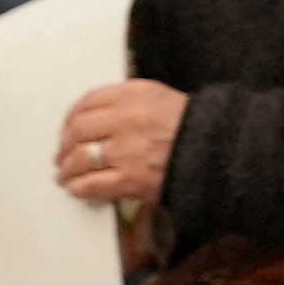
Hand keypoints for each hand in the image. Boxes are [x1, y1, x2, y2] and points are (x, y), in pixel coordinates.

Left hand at [58, 80, 188, 203]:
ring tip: (66, 175)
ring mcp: (127, 151)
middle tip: (61, 154)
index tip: (68, 127)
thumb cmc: (195, 128)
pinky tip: (77, 189)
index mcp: (135, 95)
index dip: (71, 117)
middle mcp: (127, 119)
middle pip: (77, 131)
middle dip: (64, 146)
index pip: (88, 101)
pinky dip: (79, 188)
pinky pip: (91, 184)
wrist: (222, 152)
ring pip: (79, 159)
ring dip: (67, 170)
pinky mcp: (130, 179)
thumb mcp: (163, 98)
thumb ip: (129, 102)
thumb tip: (98, 116)